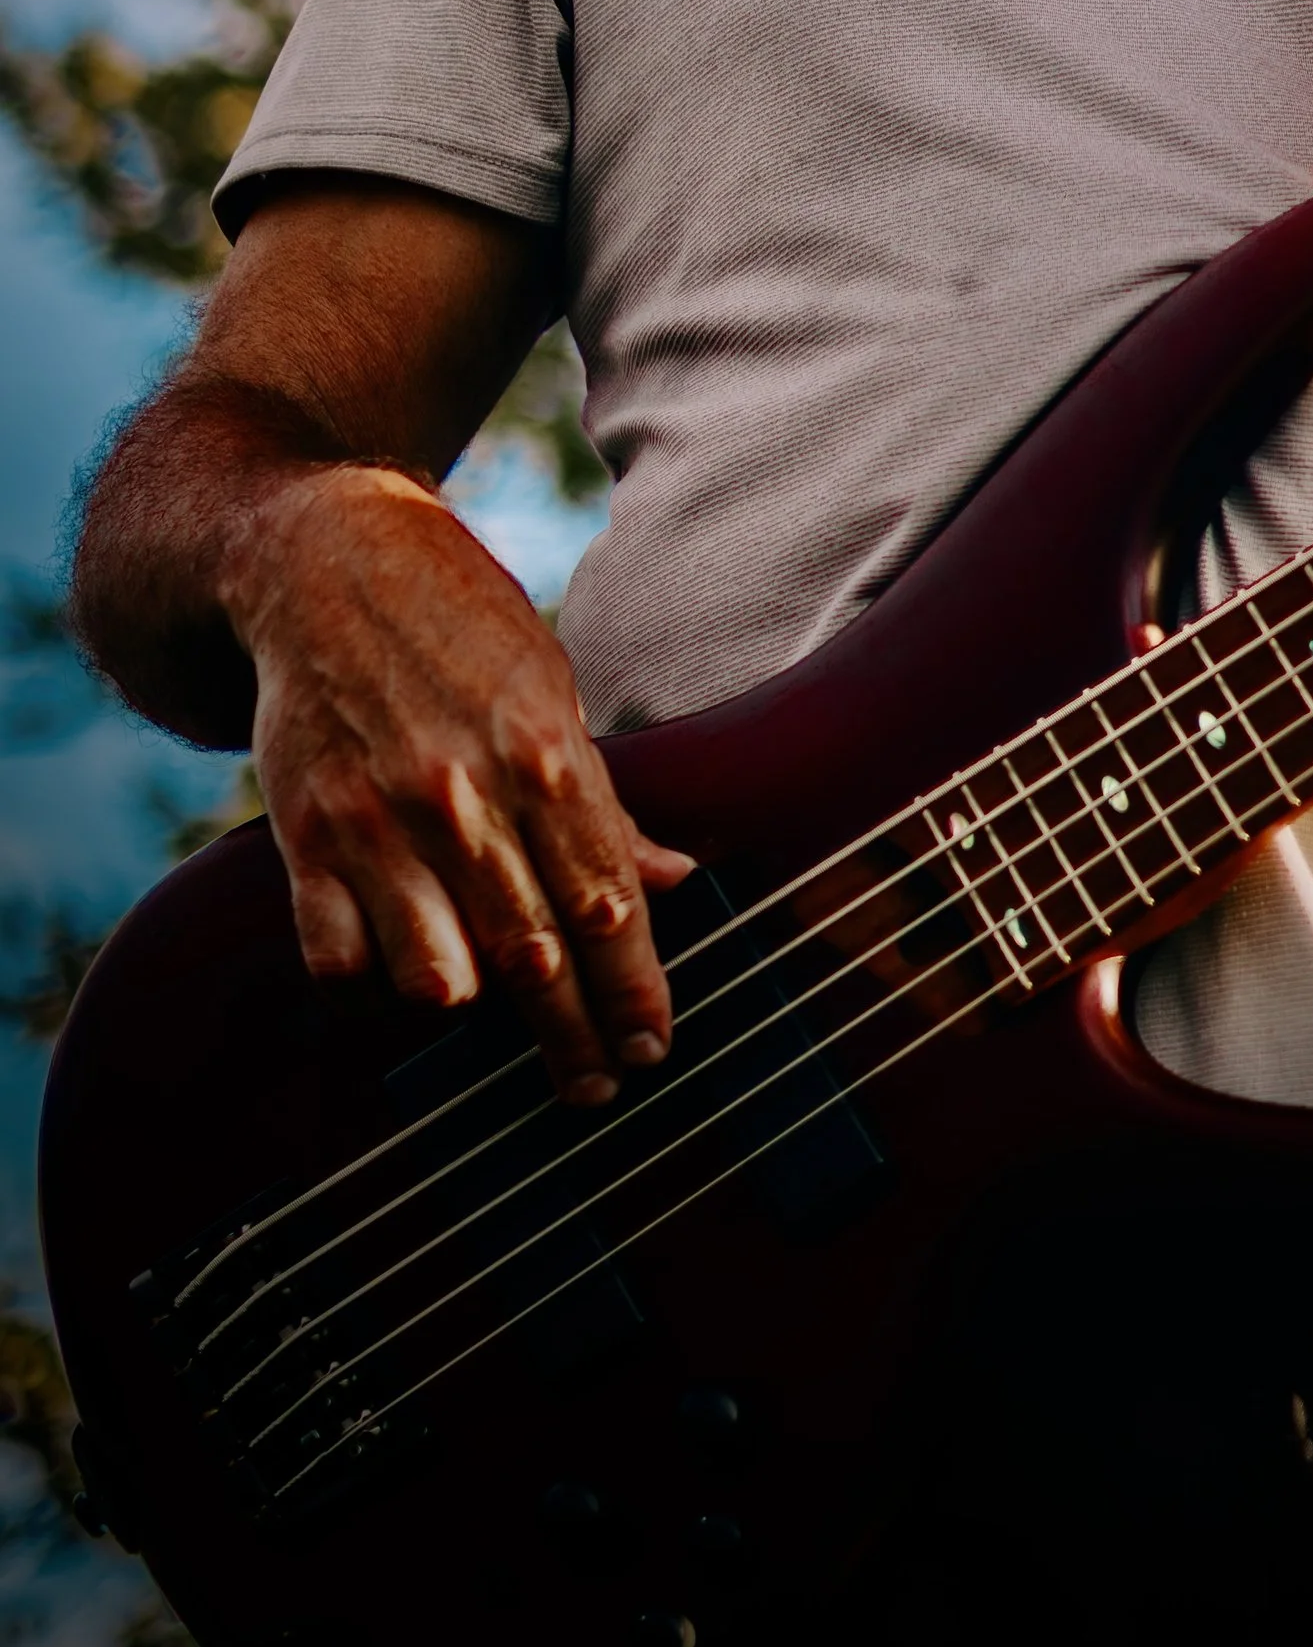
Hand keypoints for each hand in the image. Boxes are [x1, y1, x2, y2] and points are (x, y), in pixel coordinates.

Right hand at [229, 465, 694, 1106]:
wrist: (324, 562)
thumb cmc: (459, 624)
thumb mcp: (550, 687)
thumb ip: (602, 798)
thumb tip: (675, 877)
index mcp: (541, 751)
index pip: (605, 900)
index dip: (634, 987)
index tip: (653, 1044)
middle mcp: (461, 794)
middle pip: (535, 952)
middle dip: (576, 1034)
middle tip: (602, 1084)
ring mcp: (376, 819)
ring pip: (437, 973)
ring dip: (481, 1020)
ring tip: (515, 1046)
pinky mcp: (303, 833)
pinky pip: (338, 958)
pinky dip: (374, 990)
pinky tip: (406, 993)